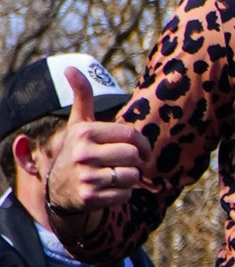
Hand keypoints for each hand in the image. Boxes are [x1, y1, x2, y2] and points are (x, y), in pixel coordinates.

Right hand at [46, 66, 140, 218]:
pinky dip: (122, 194)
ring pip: (131, 176)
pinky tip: (107, 189)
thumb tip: (70, 68)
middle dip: (134, 162)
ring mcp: (86, 177)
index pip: (130, 135)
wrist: (58, 190)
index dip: (143, 144)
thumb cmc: (78, 151)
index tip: (142, 150)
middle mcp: (83, 154)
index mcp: (85, 132)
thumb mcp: (79, 124)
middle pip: (133, 157)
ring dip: (129, 179)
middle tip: (124, 164)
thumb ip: (83, 97)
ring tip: (114, 176)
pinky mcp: (90, 198)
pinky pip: (125, 195)